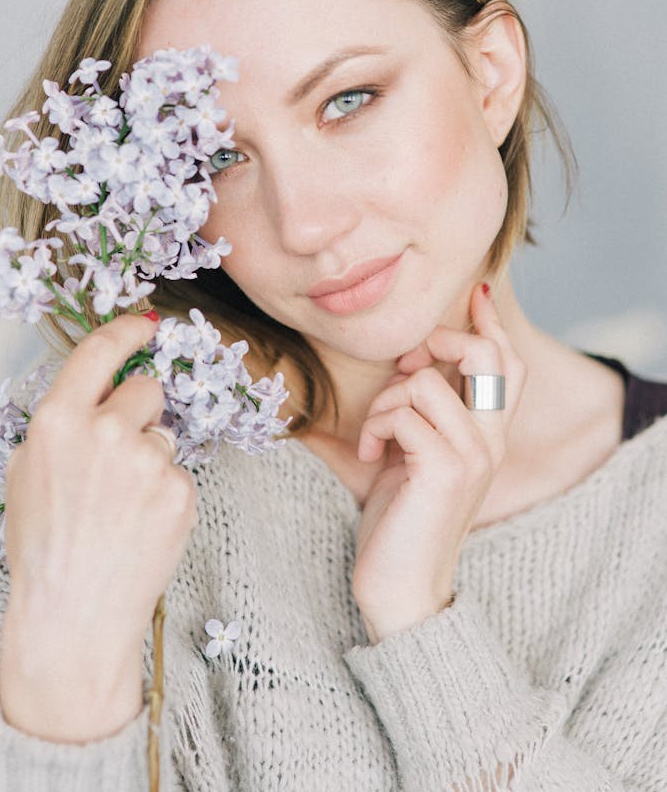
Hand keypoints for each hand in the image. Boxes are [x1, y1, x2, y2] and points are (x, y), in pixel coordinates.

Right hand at [0, 313, 197, 739]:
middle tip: (119, 459)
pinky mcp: (180, 490)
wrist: (73, 614)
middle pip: (146, 388)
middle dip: (140, 413)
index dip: (127, 330)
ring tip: (123, 506)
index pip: (101, 350)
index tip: (145, 323)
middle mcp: (105, 430)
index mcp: (58, 420)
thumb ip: (59, 423)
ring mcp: (147, 460)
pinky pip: (179, 472)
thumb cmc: (44, 547)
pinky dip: (166, 493)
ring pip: (166, 434)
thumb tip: (91, 390)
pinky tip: (141, 524)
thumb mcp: (26, 472)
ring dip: (152, 457)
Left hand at [351, 283, 524, 643]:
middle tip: (402, 367)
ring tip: (375, 435)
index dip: (491, 324)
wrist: (400, 587)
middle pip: (486, 355)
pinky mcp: (446, 469)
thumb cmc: (398, 520)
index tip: (473, 293)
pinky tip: (370, 456)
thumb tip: (389, 366)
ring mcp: (473, 454)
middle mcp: (491, 441)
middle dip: (438, 342)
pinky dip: (375, 427)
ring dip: (385, 401)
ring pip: (426, 380)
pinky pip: (403, 412)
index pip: (509, 365)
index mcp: (487, 436)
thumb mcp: (408, 455)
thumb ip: (412, 412)